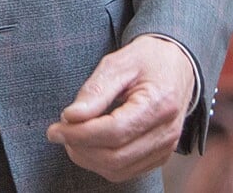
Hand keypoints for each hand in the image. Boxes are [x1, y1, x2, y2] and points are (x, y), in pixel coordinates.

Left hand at [47, 35, 195, 182]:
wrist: (176, 64)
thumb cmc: (148, 60)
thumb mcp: (118, 63)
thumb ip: (95, 91)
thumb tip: (71, 117)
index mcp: (159, 103)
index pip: (114, 132)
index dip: (79, 134)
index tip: (55, 128)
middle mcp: (167, 131)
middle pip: (115, 156)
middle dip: (80, 148)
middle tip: (61, 132)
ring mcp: (167, 147)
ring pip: (118, 169)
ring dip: (88, 159)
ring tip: (73, 137)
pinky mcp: (160, 156)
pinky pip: (126, 171)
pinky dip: (102, 164)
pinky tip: (90, 145)